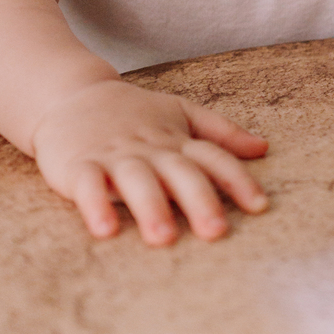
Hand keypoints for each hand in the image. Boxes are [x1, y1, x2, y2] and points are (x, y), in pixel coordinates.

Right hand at [31, 79, 268, 242]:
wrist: (70, 94)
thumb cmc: (132, 113)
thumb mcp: (179, 112)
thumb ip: (220, 132)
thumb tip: (263, 148)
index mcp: (175, 140)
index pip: (212, 157)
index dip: (237, 179)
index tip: (259, 206)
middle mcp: (149, 148)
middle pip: (178, 171)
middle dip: (198, 200)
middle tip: (215, 231)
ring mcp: (113, 156)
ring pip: (135, 179)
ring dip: (151, 207)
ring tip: (164, 238)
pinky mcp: (77, 165)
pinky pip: (87, 185)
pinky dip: (95, 205)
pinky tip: (105, 229)